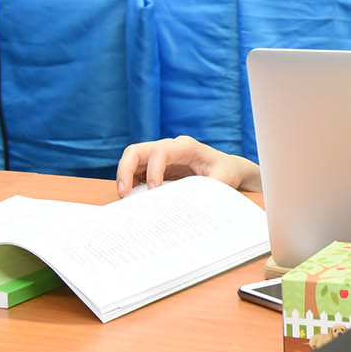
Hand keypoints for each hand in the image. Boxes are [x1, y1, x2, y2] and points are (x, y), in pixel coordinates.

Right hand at [114, 136, 261, 194]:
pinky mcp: (155, 166)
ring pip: (132, 160)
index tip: (154, 191)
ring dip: (124, 178)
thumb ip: (211, 188)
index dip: (153, 170)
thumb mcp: (224, 179)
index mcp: (186, 147)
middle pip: (136, 150)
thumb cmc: (225, 171)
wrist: (227, 168)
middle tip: (123, 194)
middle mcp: (169, 147)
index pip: (160, 152)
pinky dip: (130, 184)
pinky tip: (133, 200)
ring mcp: (160, 156)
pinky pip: (136, 171)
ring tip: (125, 200)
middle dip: (125, 170)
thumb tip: (194, 205)